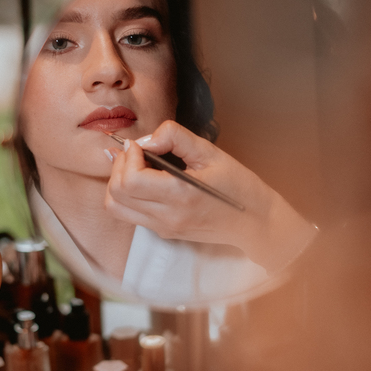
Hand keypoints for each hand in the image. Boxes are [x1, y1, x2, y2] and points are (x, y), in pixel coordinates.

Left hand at [104, 120, 316, 272]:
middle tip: (135, 153)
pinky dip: (128, 196)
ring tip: (135, 167)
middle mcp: (167, 217)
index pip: (130, 180)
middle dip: (118, 167)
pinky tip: (145, 181)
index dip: (127, 156)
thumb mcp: (211, 153)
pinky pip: (131, 215)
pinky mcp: (165, 232)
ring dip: (118, 183)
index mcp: (180, 195)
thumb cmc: (238, 186)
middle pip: (115, 195)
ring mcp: (164, 228)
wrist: (255, 222)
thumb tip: (145, 141)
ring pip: (116, 208)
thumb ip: (175, 138)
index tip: (140, 145)